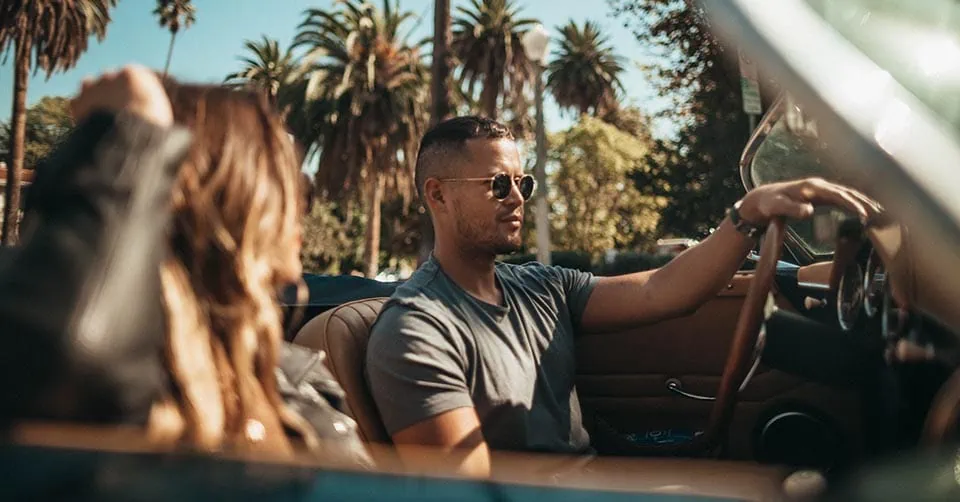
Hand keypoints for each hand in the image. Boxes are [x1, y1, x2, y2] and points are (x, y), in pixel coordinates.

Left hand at [71, 65, 171, 126]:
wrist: (132, 135)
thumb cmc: (154, 125)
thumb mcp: (161, 111)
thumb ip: (151, 104)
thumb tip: (154, 114)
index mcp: (134, 73)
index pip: (131, 79)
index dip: (133, 94)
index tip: (135, 106)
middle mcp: (111, 74)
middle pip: (111, 83)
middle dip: (113, 95)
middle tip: (120, 116)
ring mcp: (92, 86)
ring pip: (92, 90)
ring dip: (96, 100)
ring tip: (105, 121)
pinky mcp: (78, 101)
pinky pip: (79, 105)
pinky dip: (83, 113)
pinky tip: (94, 127)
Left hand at [738, 177, 881, 224]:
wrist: (763, 199)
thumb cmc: (770, 203)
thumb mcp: (777, 206)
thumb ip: (792, 208)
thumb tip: (809, 211)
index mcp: (812, 187)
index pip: (838, 194)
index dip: (852, 203)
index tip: (863, 214)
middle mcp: (820, 186)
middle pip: (848, 192)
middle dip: (865, 202)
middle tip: (881, 214)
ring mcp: (822, 190)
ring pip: (848, 194)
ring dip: (864, 202)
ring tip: (881, 212)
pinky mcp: (822, 196)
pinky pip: (843, 199)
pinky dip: (856, 203)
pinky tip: (866, 211)